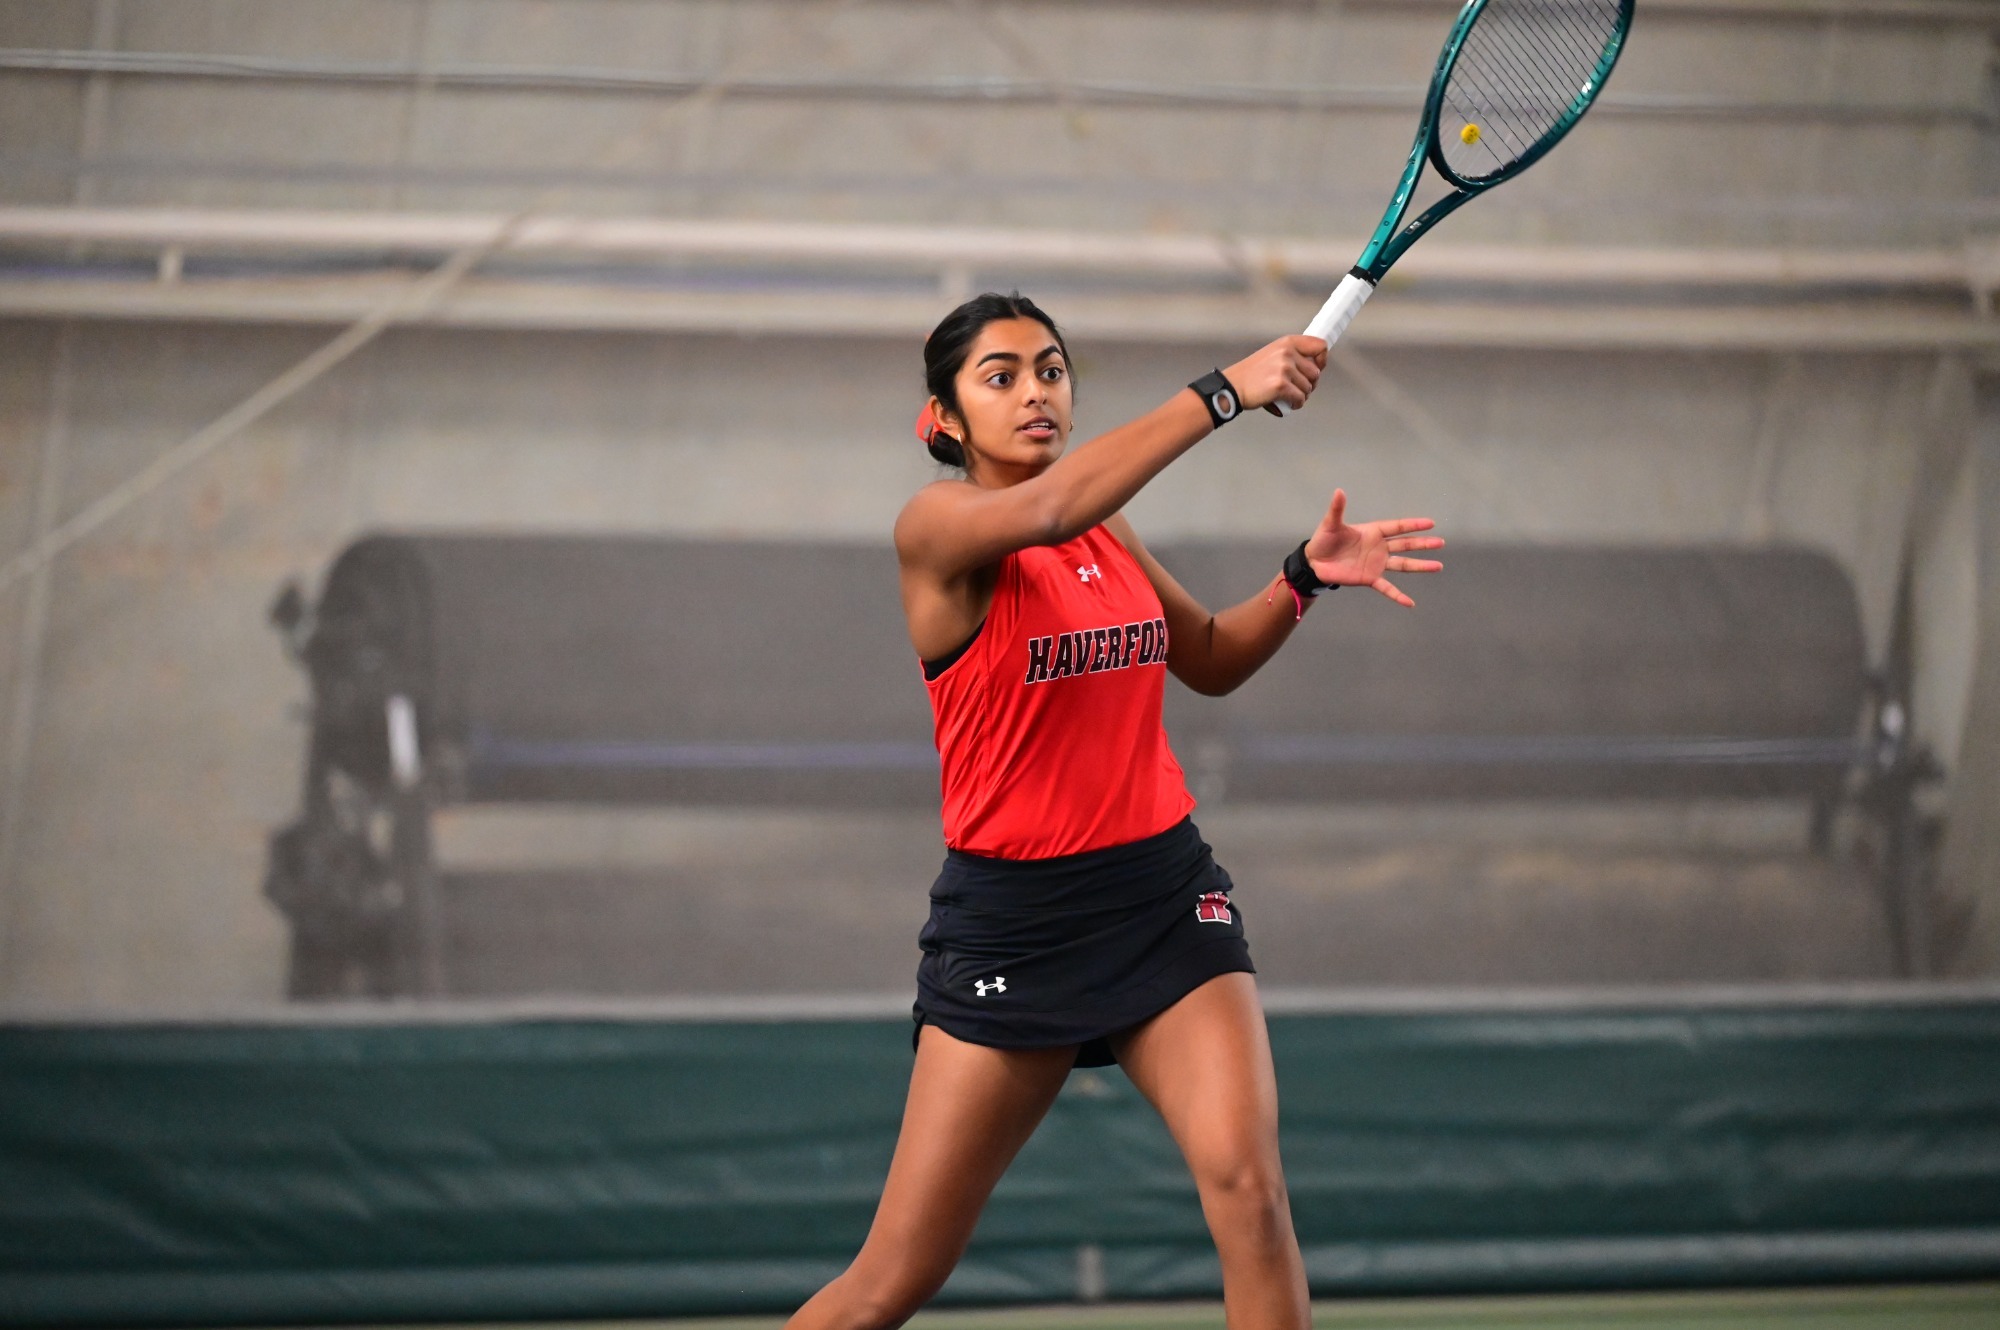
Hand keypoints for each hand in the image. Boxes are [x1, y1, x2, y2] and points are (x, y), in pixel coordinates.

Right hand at [1223, 335, 1327, 413]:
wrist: (1232, 386)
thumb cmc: (1252, 374)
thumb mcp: (1273, 353)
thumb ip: (1293, 355)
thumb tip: (1315, 365)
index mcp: (1287, 342)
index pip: (1320, 346)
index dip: (1322, 360)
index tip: (1317, 368)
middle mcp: (1287, 353)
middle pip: (1316, 372)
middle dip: (1309, 384)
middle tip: (1296, 388)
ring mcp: (1284, 369)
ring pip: (1309, 387)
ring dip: (1301, 395)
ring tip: (1288, 396)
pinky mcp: (1281, 385)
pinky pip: (1300, 399)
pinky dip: (1296, 404)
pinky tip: (1287, 403)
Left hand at [1303, 488, 1443, 607]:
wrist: (1315, 563)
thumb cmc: (1323, 540)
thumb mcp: (1330, 524)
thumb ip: (1337, 509)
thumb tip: (1339, 490)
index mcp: (1373, 532)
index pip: (1397, 527)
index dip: (1413, 525)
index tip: (1430, 523)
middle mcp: (1379, 547)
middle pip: (1405, 545)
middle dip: (1423, 544)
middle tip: (1440, 543)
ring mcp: (1376, 564)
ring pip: (1403, 565)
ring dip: (1420, 566)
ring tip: (1438, 566)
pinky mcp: (1370, 578)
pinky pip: (1387, 588)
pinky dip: (1398, 596)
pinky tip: (1410, 603)